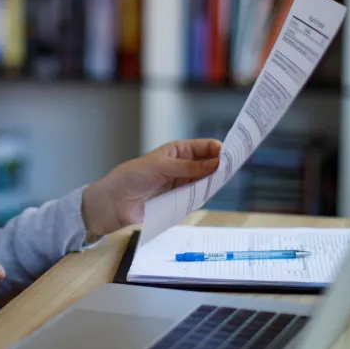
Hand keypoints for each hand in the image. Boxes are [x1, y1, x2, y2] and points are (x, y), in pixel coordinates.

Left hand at [81, 138, 221, 235]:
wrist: (117, 201)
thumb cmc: (133, 176)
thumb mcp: (161, 167)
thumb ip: (188, 167)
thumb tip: (214, 164)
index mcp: (178, 151)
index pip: (204, 147)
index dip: (217, 148)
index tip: (230, 152)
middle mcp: (183, 166)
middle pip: (208, 164)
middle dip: (220, 165)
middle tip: (233, 167)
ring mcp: (182, 183)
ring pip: (205, 180)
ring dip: (214, 180)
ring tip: (224, 180)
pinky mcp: (180, 200)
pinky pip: (197, 196)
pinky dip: (205, 194)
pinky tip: (211, 192)